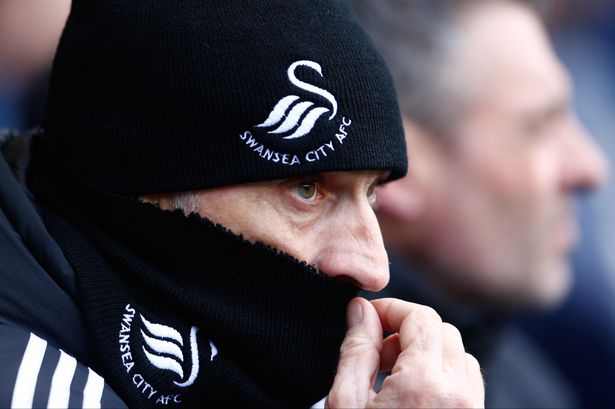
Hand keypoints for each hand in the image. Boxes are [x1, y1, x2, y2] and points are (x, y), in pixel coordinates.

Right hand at [326, 297, 483, 407]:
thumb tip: (361, 309)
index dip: (392, 308)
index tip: (368, 317)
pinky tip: (412, 393)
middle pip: (442, 331)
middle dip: (408, 330)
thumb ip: (356, 350)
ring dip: (427, 352)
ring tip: (393, 375)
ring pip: (459, 354)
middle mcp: (458, 395)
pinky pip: (468, 381)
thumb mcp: (346, 402)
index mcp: (423, 385)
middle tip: (377, 352)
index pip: (421, 317)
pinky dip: (443, 374)